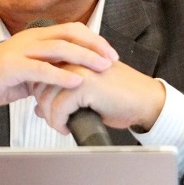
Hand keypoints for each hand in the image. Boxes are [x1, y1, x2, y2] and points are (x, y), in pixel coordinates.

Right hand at [0, 22, 118, 121]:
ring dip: (84, 57)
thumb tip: (68, 78)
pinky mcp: (11, 67)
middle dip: (95, 45)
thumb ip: (47, 71)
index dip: (93, 39)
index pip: (71, 30)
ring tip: (101, 67)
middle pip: (69, 34)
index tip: (110, 52)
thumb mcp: (27, 73)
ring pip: (58, 48)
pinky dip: (60, 75)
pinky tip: (76, 81)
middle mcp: (29, 39)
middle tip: (112, 58)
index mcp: (35, 37)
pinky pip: (40, 69)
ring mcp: (19, 51)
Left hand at [31, 61, 165, 134]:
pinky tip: (67, 128)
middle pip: (39, 84)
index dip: (40, 94)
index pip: (42, 73)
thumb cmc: (118, 98)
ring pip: (46, 97)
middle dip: (44, 107)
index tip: (50, 110)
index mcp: (74, 55)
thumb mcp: (85, 94)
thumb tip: (39, 109)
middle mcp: (74, 58)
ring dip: (51, 118)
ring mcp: (79, 70)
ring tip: (61, 126)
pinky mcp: (84, 85)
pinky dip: (59, 122)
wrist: (144, 101)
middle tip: (56, 121)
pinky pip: (58, 108)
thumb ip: (62, 95)